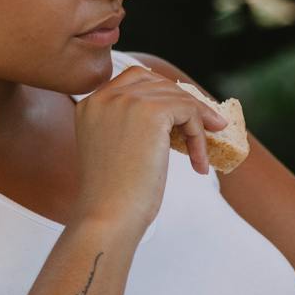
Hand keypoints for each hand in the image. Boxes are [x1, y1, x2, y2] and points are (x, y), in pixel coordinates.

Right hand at [71, 65, 228, 231]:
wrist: (108, 215)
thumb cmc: (113, 196)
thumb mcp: (114, 150)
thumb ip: (129, 126)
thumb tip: (172, 116)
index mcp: (90, 105)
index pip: (133, 79)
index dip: (162, 94)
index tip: (182, 116)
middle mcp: (104, 97)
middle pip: (156, 82)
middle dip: (182, 102)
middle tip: (204, 125)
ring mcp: (126, 101)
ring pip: (176, 97)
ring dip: (196, 123)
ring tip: (204, 151)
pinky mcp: (152, 112)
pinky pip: (189, 111)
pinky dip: (199, 135)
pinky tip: (199, 163)